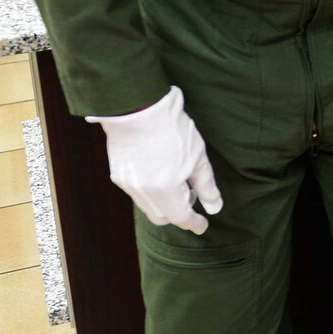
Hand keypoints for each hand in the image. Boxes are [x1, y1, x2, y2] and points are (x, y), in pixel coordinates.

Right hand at [88, 86, 223, 233]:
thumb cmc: (172, 130)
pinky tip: (159, 172)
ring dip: (164, 201)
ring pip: (148, 205)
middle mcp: (143, 193)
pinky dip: (151, 190)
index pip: (181, 217)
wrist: (137, 108)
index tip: (203, 226)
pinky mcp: (117, 174)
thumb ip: (207, 186)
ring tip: (177, 180)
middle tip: (192, 196)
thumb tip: (214, 208)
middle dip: (178, 213)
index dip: (194, 223)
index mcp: (165, 191)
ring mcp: (127, 184)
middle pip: (162, 216)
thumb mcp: (197, 158)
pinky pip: (137, 192)